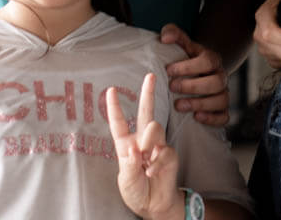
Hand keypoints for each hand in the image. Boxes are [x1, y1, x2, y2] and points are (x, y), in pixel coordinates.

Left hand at [108, 72, 183, 219]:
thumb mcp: (126, 180)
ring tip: (146, 162)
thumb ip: (130, 164)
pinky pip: (163, 150)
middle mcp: (142, 141)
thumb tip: (135, 148)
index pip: (119, 123)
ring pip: (154, 128)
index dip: (114, 107)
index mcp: (126, 144)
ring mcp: (157, 145)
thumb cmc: (136, 191)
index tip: (111, 90)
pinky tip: (152, 173)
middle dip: (148, 92)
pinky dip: (156, 164)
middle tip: (151, 75)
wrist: (154, 205)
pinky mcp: (169, 153)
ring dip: (148, 144)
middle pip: (146, 112)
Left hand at [160, 24, 228, 126]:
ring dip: (200, 103)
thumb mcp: (181, 43)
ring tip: (178, 106)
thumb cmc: (186, 58)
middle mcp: (221, 75)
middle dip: (192, 86)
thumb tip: (165, 38)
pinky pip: (224, 116)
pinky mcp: (222, 109)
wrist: (199, 72)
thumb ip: (173, 34)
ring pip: (222, 100)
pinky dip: (212, 118)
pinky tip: (196, 117)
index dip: (188, 67)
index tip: (168, 70)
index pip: (207, 62)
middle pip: (216, 82)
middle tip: (171, 87)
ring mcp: (223, 93)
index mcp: (212, 59)